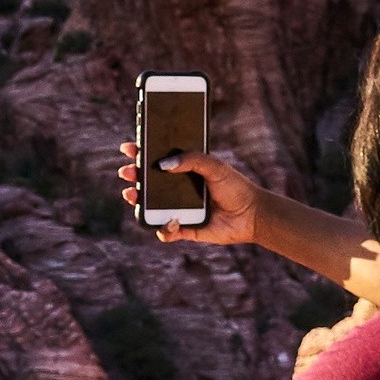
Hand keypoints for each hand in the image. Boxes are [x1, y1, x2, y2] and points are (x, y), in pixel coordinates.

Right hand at [114, 139, 264, 245]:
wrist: (252, 214)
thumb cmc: (235, 187)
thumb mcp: (215, 166)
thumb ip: (192, 160)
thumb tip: (164, 164)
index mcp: (184, 171)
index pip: (158, 159)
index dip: (141, 153)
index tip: (128, 148)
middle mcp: (178, 190)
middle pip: (148, 182)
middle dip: (134, 176)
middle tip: (127, 172)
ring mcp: (179, 209)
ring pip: (151, 207)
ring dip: (138, 201)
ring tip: (132, 194)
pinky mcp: (184, 228)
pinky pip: (167, 231)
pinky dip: (164, 229)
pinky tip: (170, 222)